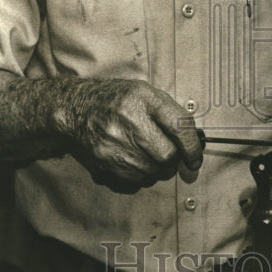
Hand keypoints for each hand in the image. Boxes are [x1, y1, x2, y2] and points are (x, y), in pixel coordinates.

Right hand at [58, 78, 202, 191]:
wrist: (76, 108)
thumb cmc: (116, 99)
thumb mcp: (145, 92)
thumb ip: (170, 113)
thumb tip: (193, 142)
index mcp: (142, 98)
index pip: (178, 126)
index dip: (192, 146)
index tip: (195, 157)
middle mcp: (128, 120)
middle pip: (167, 155)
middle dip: (174, 159)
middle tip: (172, 154)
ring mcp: (114, 144)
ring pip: (153, 171)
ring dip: (159, 168)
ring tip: (151, 154)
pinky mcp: (105, 162)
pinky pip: (136, 179)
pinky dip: (143, 174)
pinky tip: (137, 160)